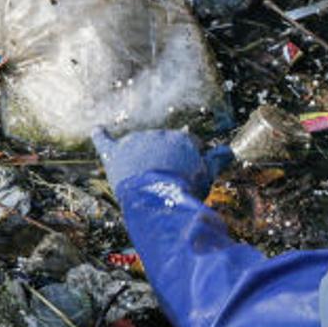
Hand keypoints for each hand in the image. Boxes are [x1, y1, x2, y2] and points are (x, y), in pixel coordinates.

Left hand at [92, 128, 218, 195]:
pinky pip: (104, 140)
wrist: (157, 198)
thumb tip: (230, 150)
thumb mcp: (207, 174)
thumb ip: (218, 159)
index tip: (186, 177)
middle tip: (168, 182)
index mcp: (181, 138)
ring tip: (147, 180)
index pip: (187, 147)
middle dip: (166, 159)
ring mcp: (134, 142)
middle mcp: (157, 133)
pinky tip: (98, 128)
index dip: (188, 163)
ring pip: (139, 146)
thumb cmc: (185, 188)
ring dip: (143, 157)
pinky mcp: (114, 153)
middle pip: (163, 145)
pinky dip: (100, 135)